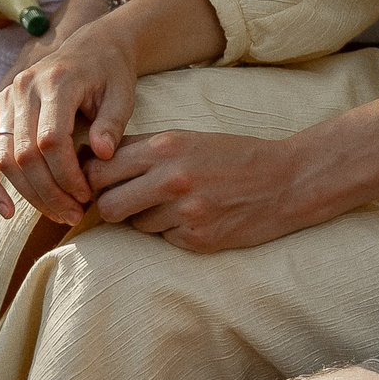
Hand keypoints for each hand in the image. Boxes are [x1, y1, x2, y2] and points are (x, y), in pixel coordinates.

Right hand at [0, 19, 141, 222]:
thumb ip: (114, 123)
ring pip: (4, 158)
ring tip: (57, 214)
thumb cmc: (110, 74)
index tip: (86, 196)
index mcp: (56, 82)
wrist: (90, 47)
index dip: (67, 174)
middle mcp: (23, 89)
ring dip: (28, 194)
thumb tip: (102, 155)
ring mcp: (4, 99)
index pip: (52, 139)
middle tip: (73, 215)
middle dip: (49, 192)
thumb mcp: (123, 94)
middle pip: (25, 154)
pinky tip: (6, 209)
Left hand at [84, 130, 323, 252]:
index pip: (99, 169)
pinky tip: (196, 218)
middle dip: (111, 207)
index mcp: (165, 147)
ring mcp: (185, 211)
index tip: (97, 184)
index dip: (92, 180)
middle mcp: (172, 178)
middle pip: (107, 205)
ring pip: (134, 226)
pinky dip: (172, 232)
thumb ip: (143, 150)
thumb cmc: (233, 157)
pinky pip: (163, 240)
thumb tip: (92, 163)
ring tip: (172, 207)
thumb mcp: (187, 139)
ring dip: (145, 220)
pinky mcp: (198, 239)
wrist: (286, 181)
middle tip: (127, 203)